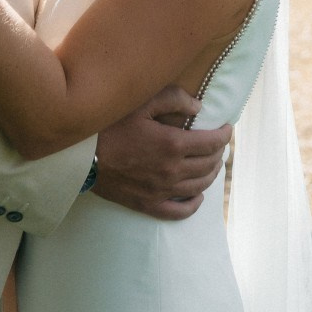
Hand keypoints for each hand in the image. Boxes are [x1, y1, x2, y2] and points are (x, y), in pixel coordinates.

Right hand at [92, 86, 231, 219]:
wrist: (82, 156)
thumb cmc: (111, 123)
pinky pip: (180, 211)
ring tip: (213, 163)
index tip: (228, 127)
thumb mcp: (143, 102)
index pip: (211, 142)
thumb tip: (199, 107)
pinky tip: (198, 196)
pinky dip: (194, 204)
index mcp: (173, 144)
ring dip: (211, 174)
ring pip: (199, 186)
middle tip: (220, 144)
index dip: (224, 135)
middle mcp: (172, 171)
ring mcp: (161, 191)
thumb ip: (174, 99)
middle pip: (208, 165)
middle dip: (219, 153)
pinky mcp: (148, 205)